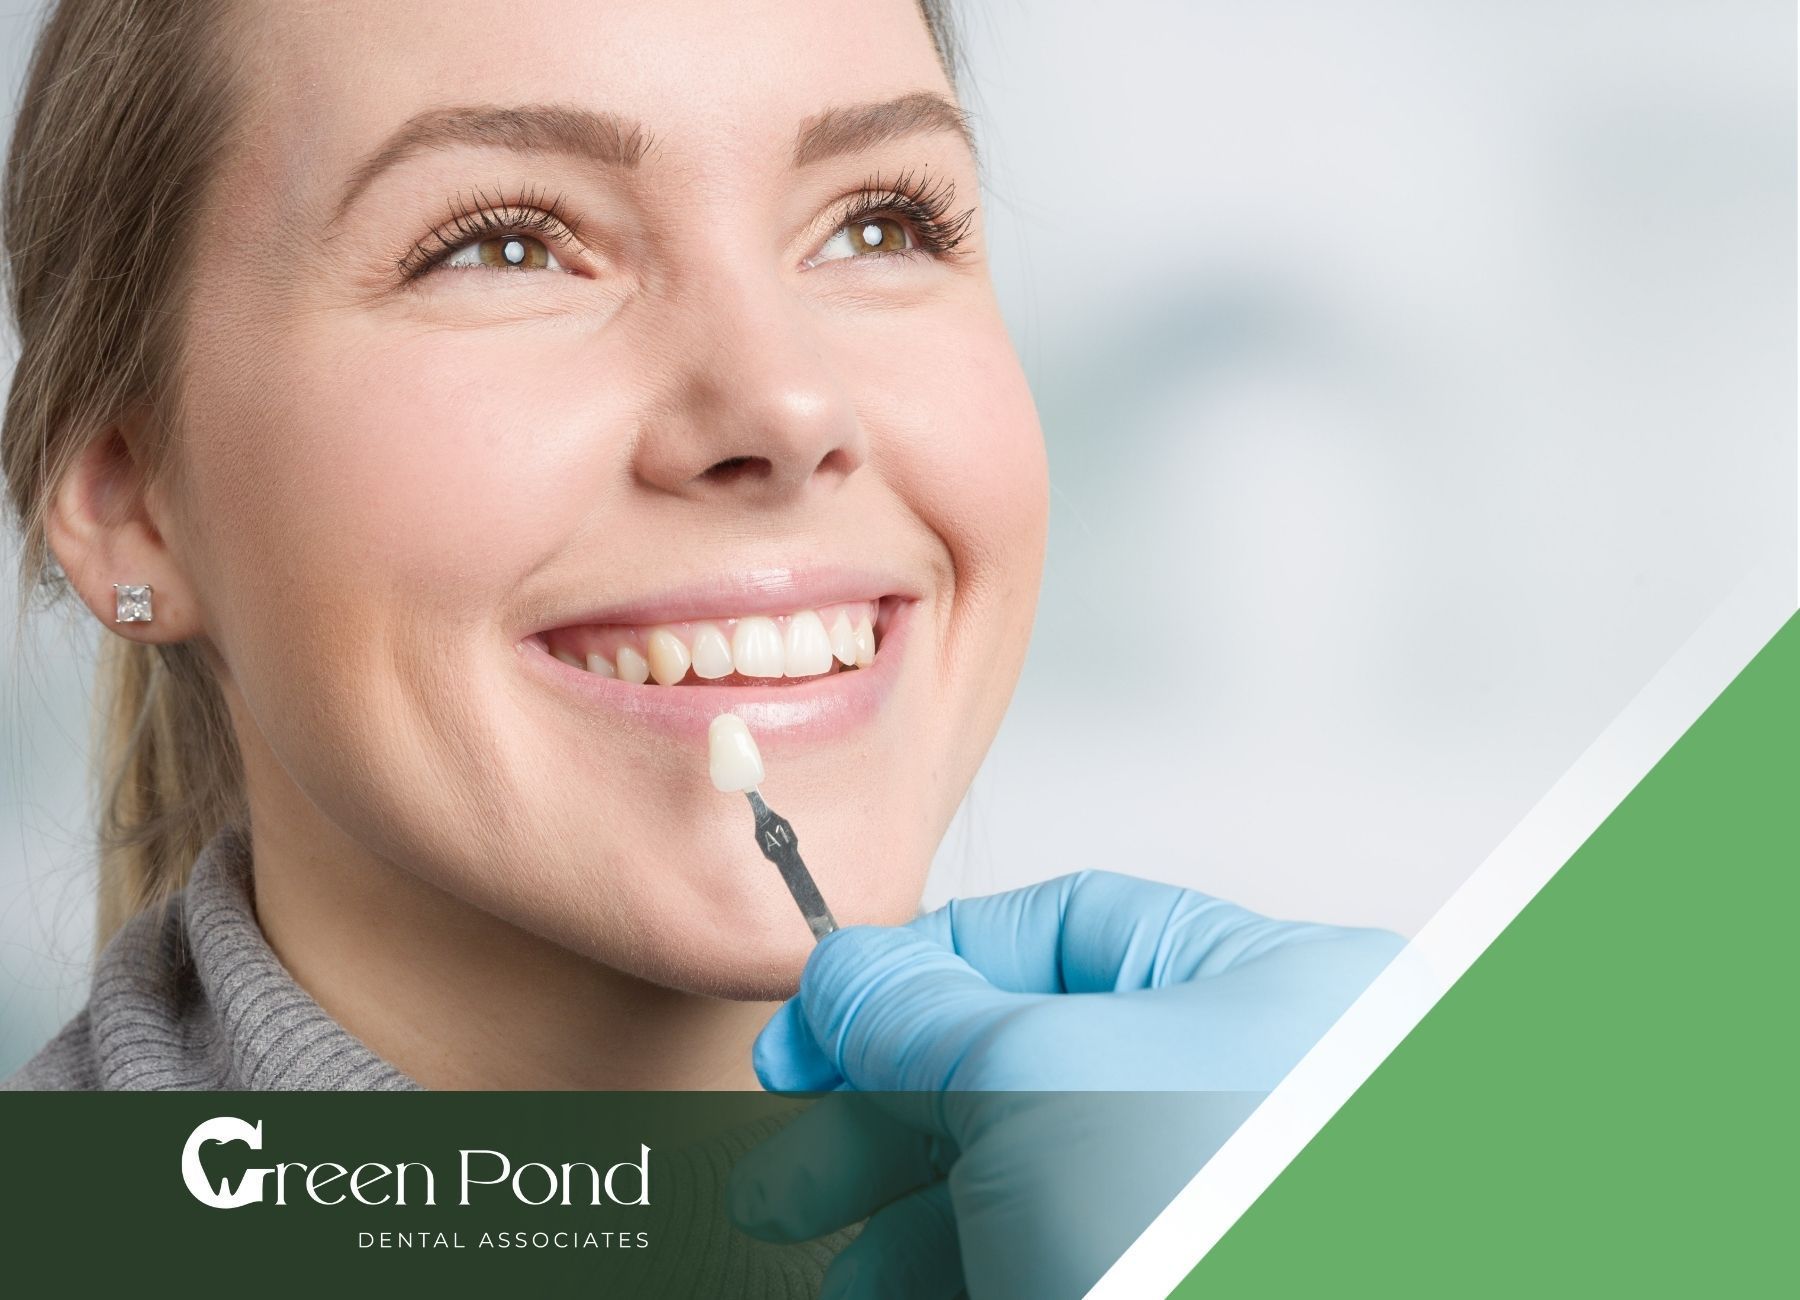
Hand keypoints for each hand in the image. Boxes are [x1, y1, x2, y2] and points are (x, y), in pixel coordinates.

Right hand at [730, 870, 1403, 1298]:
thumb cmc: (1206, 1247)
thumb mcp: (1028, 1078)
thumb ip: (917, 1009)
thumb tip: (850, 972)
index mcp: (1272, 988)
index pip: (1065, 925)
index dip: (921, 966)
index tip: (816, 1020)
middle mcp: (1258, 1086)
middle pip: (1026, 1058)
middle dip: (885, 1114)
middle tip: (788, 1166)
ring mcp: (1219, 1198)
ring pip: (1030, 1175)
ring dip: (907, 1218)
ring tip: (843, 1275)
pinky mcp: (1177, 1276)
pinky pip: (1051, 1249)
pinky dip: (959, 1268)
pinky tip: (889, 1297)